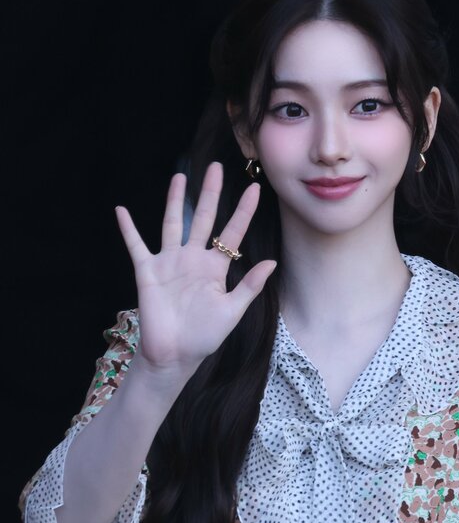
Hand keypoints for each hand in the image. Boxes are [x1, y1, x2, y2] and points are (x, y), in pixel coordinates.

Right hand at [115, 161, 275, 377]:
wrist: (174, 355)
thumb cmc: (204, 337)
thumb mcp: (233, 311)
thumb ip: (250, 286)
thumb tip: (273, 262)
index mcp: (216, 268)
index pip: (233, 232)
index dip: (244, 211)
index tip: (256, 189)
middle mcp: (193, 259)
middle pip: (204, 218)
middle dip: (210, 193)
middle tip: (217, 167)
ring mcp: (170, 262)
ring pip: (173, 223)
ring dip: (175, 200)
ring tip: (180, 176)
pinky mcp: (148, 271)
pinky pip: (137, 245)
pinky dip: (128, 228)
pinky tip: (121, 210)